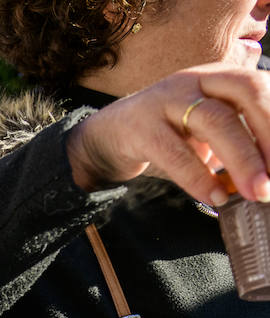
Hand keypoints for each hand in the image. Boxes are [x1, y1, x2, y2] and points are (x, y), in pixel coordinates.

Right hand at [66, 64, 269, 206]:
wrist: (107, 136)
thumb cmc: (168, 135)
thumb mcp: (207, 133)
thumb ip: (238, 145)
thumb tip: (268, 179)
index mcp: (220, 78)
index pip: (261, 87)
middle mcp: (196, 81)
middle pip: (245, 95)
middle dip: (269, 136)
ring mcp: (165, 100)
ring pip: (214, 121)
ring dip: (242, 159)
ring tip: (256, 192)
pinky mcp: (140, 127)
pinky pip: (174, 152)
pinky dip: (198, 177)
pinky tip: (214, 197)